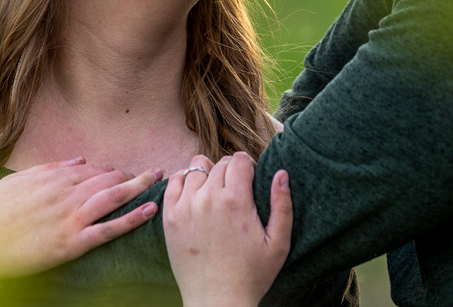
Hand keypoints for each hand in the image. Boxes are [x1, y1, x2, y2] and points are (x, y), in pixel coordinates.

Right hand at [0, 158, 160, 304]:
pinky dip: (131, 218)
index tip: (123, 172)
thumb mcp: (19, 181)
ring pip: (113, 197)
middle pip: (107, 178)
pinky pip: (108, 229)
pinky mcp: (71, 242)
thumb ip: (51, 168)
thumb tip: (79, 160)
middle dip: (131, 175)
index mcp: (52, 178)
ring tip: (157, 182)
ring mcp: (69, 218)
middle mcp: (64, 193)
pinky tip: (149, 211)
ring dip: (138, 187)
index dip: (111, 170)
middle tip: (151, 174)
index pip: (91, 169)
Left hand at [164, 153, 291, 306]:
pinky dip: (183, 181)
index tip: (250, 178)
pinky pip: (174, 183)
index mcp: (236, 200)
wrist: (217, 301)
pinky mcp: (170, 217)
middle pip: (220, 164)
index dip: (248, 165)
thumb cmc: (252, 275)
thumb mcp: (278, 243)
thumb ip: (283, 205)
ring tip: (214, 192)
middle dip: (230, 171)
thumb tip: (282, 173)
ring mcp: (186, 206)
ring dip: (207, 175)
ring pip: (196, 168)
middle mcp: (208, 198)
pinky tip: (194, 193)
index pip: (239, 160)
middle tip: (235, 190)